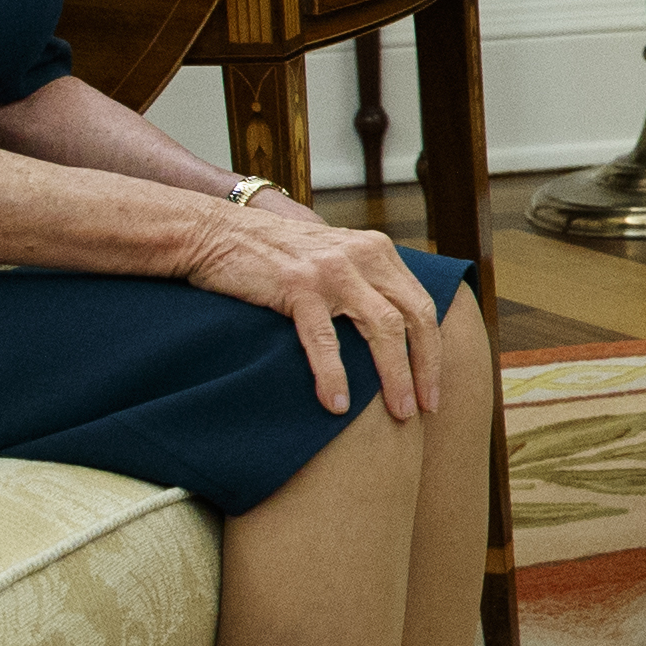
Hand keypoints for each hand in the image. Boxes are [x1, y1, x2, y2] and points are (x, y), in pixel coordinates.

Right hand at [187, 192, 447, 419]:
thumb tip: (392, 331)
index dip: (432, 350)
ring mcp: (332, 269)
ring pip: (382, 328)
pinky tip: (337, 404)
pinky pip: (325, 338)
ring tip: (399, 412)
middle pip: (414, 317)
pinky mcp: (298, 285)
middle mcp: (364, 256)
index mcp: (378, 252)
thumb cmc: (272, 256)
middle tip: (426, 408)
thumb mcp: (332, 257)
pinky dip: (334, 374)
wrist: (213, 233)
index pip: (421, 304)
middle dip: (425, 367)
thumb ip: (363, 282)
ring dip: (395, 375)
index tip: (432, 389)